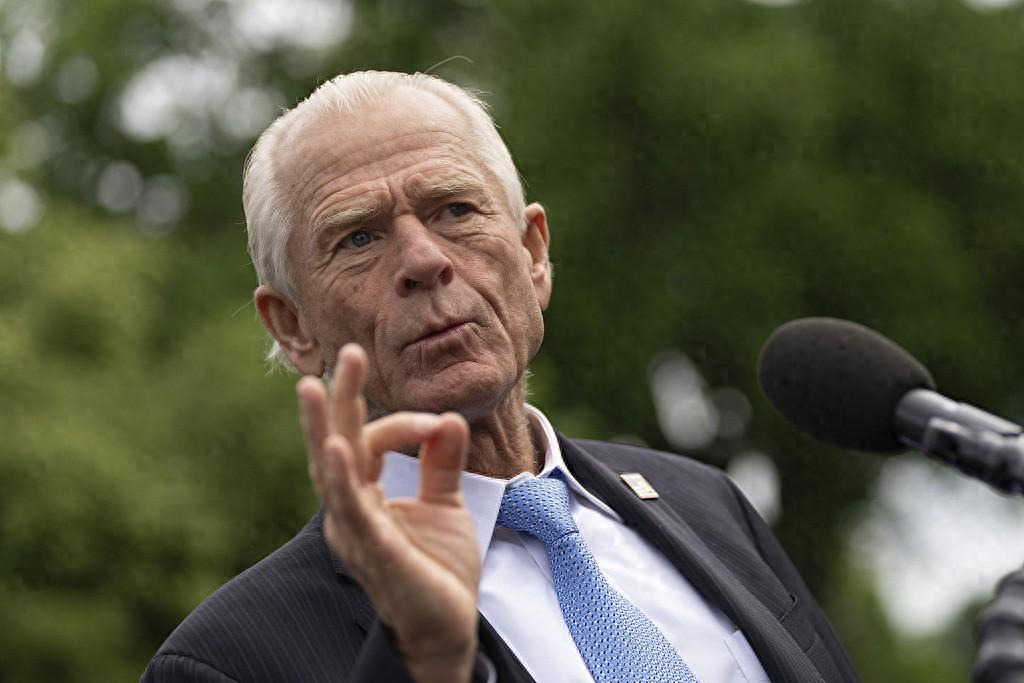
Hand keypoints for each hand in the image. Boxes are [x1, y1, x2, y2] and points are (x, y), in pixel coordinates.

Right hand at [298, 344, 479, 682]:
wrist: (447, 629)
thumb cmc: (437, 572)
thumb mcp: (445, 504)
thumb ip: (442, 462)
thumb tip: (450, 417)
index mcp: (363, 496)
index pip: (369, 442)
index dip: (403, 424)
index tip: (440, 423)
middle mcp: (349, 511)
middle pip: (335, 444)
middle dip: (340, 399)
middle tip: (346, 352)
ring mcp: (356, 532)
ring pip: (331, 472)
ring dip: (323, 428)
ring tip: (315, 386)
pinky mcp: (373, 553)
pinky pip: (352, 511)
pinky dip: (342, 478)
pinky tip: (338, 448)